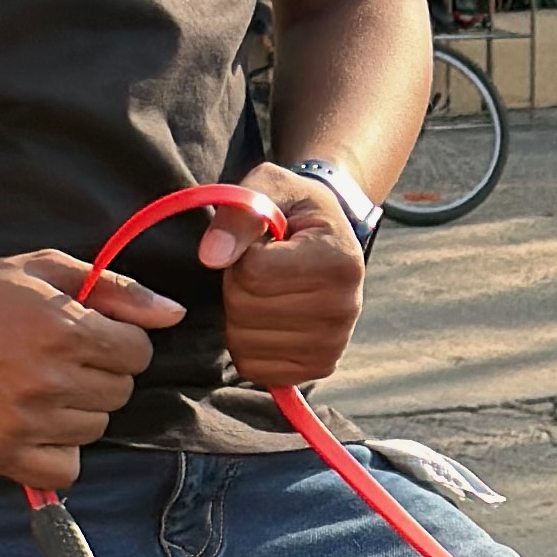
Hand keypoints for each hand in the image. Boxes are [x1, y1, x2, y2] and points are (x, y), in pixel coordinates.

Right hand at [0, 247, 185, 489]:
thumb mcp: (46, 270)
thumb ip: (118, 290)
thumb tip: (174, 313)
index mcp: (65, 329)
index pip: (138, 353)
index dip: (118, 342)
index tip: (91, 337)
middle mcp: (49, 379)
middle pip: (120, 392)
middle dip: (99, 374)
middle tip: (60, 360)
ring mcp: (25, 420)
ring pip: (96, 428)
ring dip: (78, 410)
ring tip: (40, 387)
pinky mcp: (1, 452)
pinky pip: (66, 470)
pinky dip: (59, 453)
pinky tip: (37, 425)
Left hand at [200, 176, 366, 389]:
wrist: (327, 237)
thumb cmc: (293, 210)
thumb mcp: (268, 188)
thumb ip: (238, 213)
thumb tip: (211, 256)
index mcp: (339, 261)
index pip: (254, 271)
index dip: (241, 252)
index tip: (263, 242)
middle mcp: (345, 308)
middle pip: (245, 307)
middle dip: (236, 284)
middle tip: (261, 268)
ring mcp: (333, 345)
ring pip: (243, 342)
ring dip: (239, 315)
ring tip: (267, 291)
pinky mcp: (318, 368)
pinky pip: (254, 369)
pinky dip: (247, 345)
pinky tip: (267, 320)